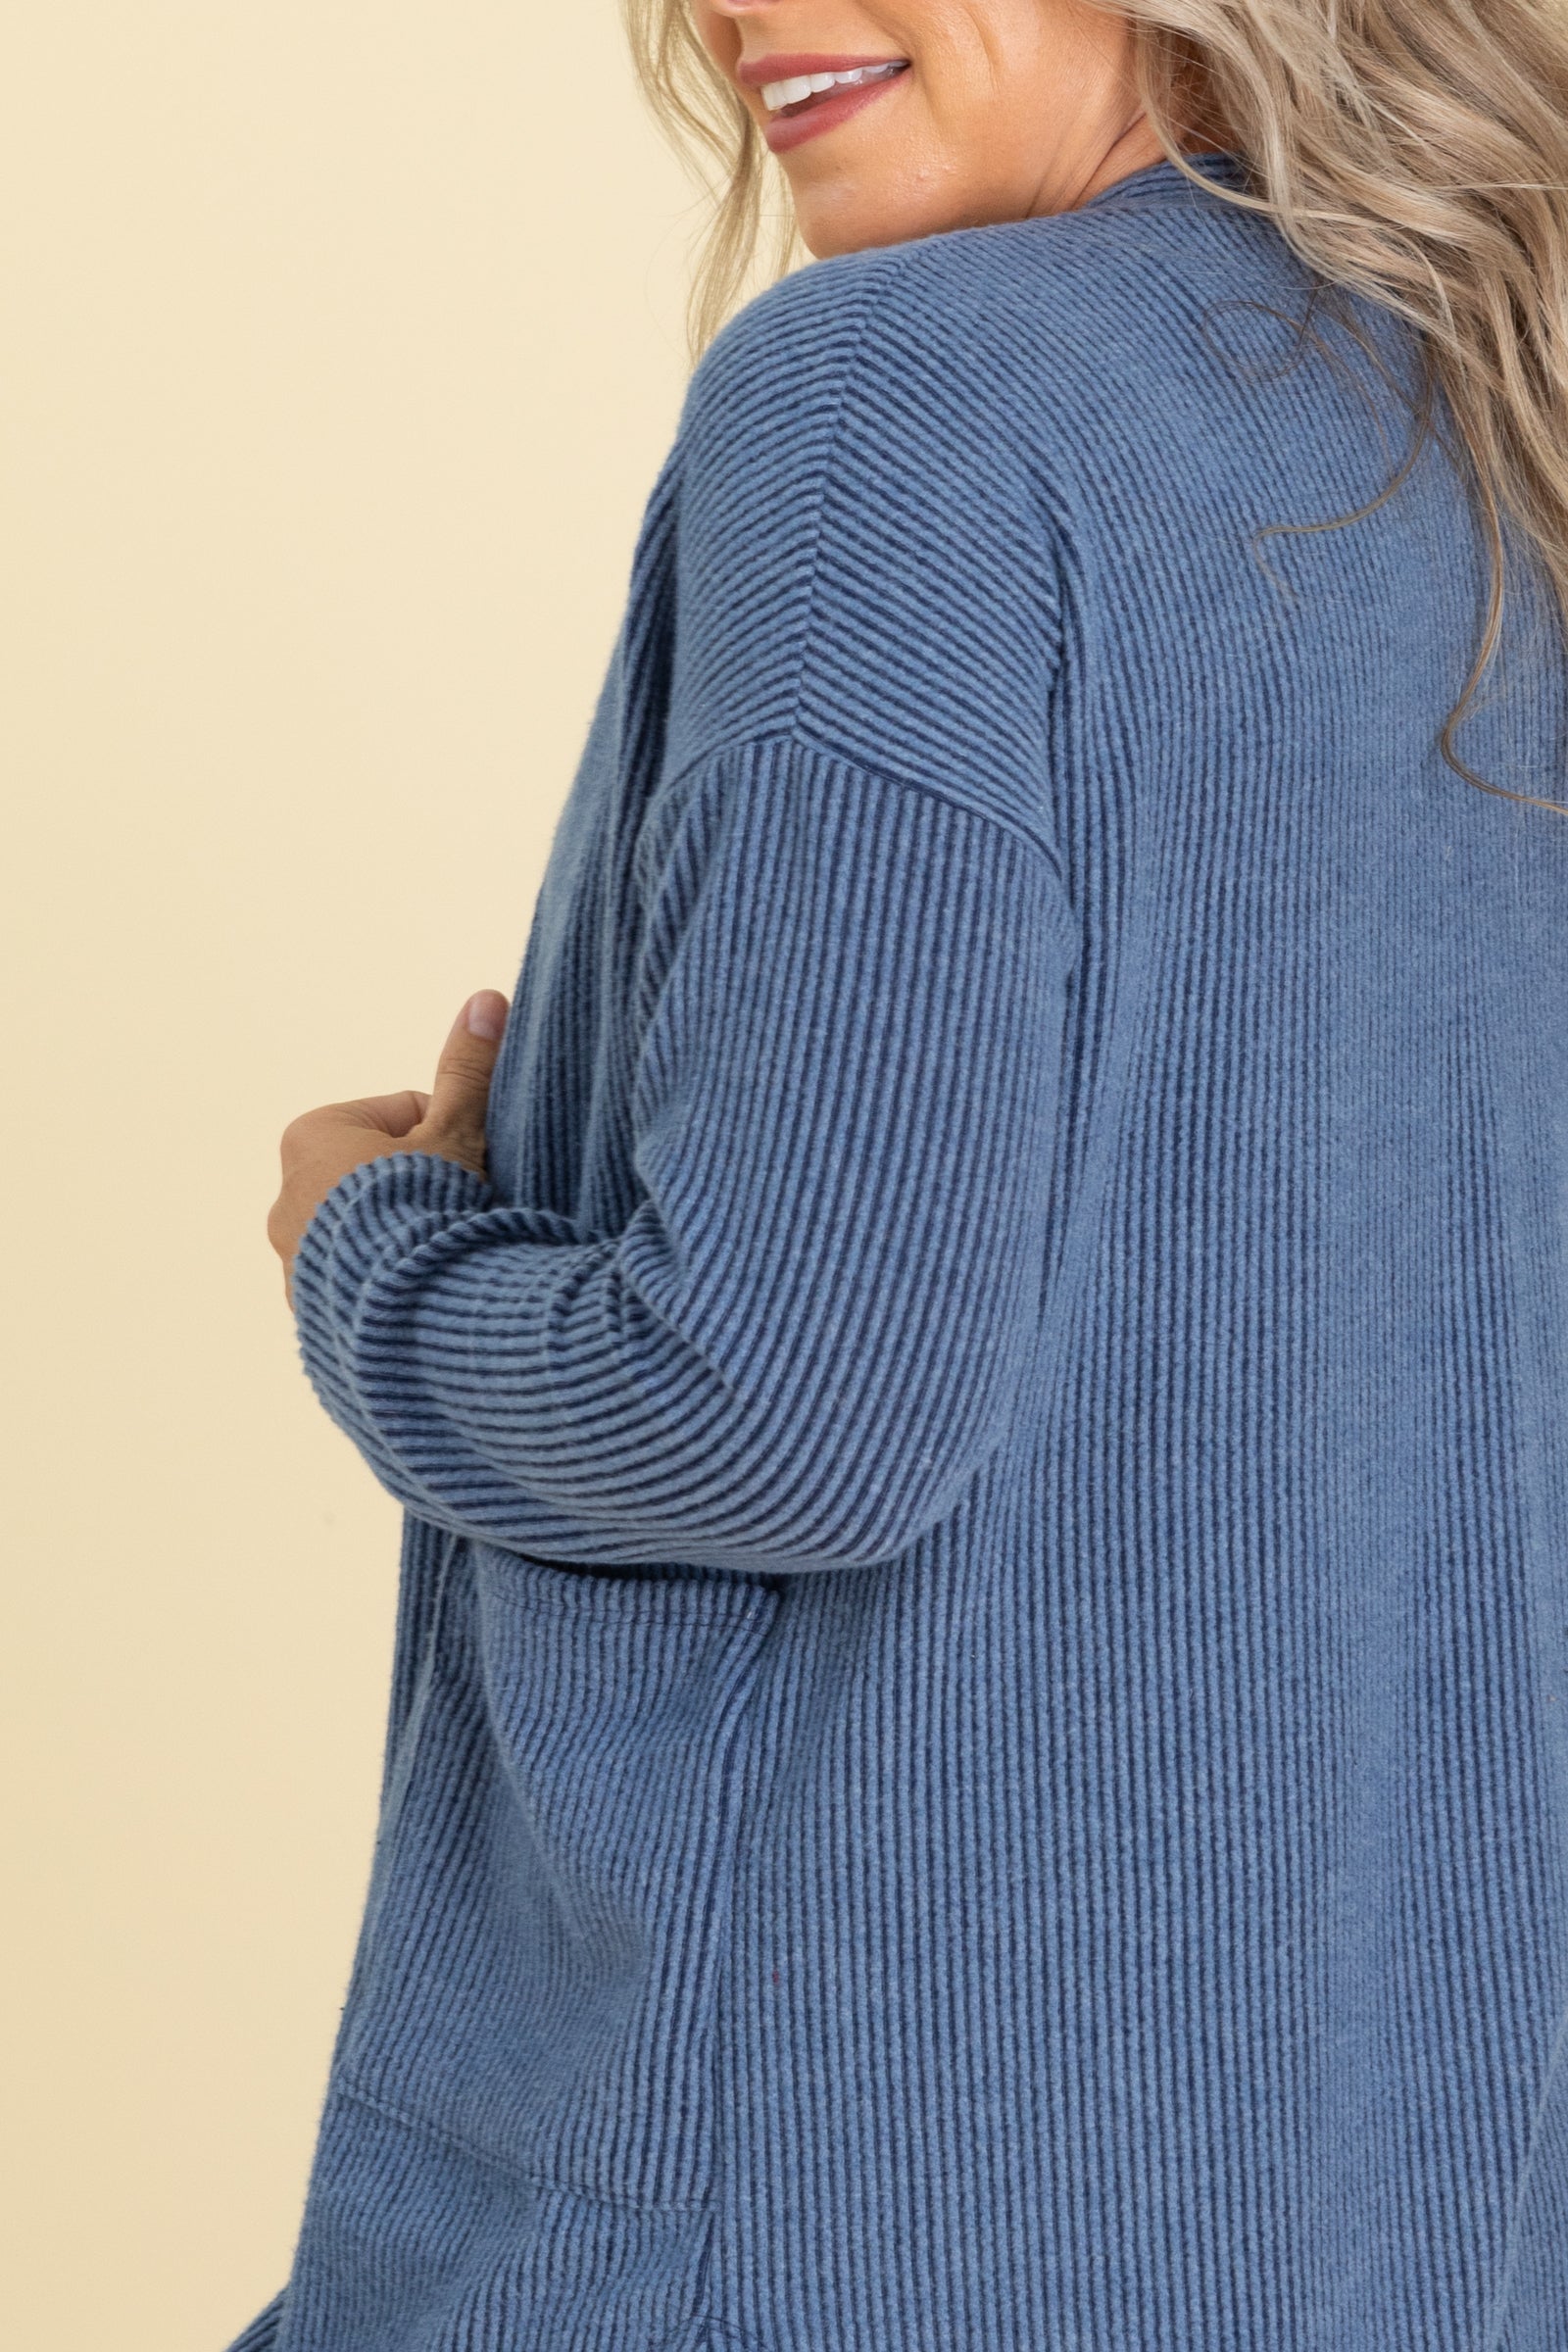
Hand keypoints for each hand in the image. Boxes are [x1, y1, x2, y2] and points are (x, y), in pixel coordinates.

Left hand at [267, 989, 508, 1309]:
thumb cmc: (430, 1210)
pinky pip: (358, 1284)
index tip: (468, 1167)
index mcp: (313, 1137)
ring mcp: (294, 1263)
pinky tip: (425, 1295)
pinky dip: (390, 1284)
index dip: (448, 1138)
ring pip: (368, 1232)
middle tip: (462, 1212)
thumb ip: (467, 1071)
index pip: (399, 1117)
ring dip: (404, 1238)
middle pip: (380, 1176)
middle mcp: (287, 1199)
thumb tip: (485, 999)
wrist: (415, 1312)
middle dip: (422, 1189)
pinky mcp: (311, 1313)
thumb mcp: (457, 1132)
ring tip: (443, 1257)